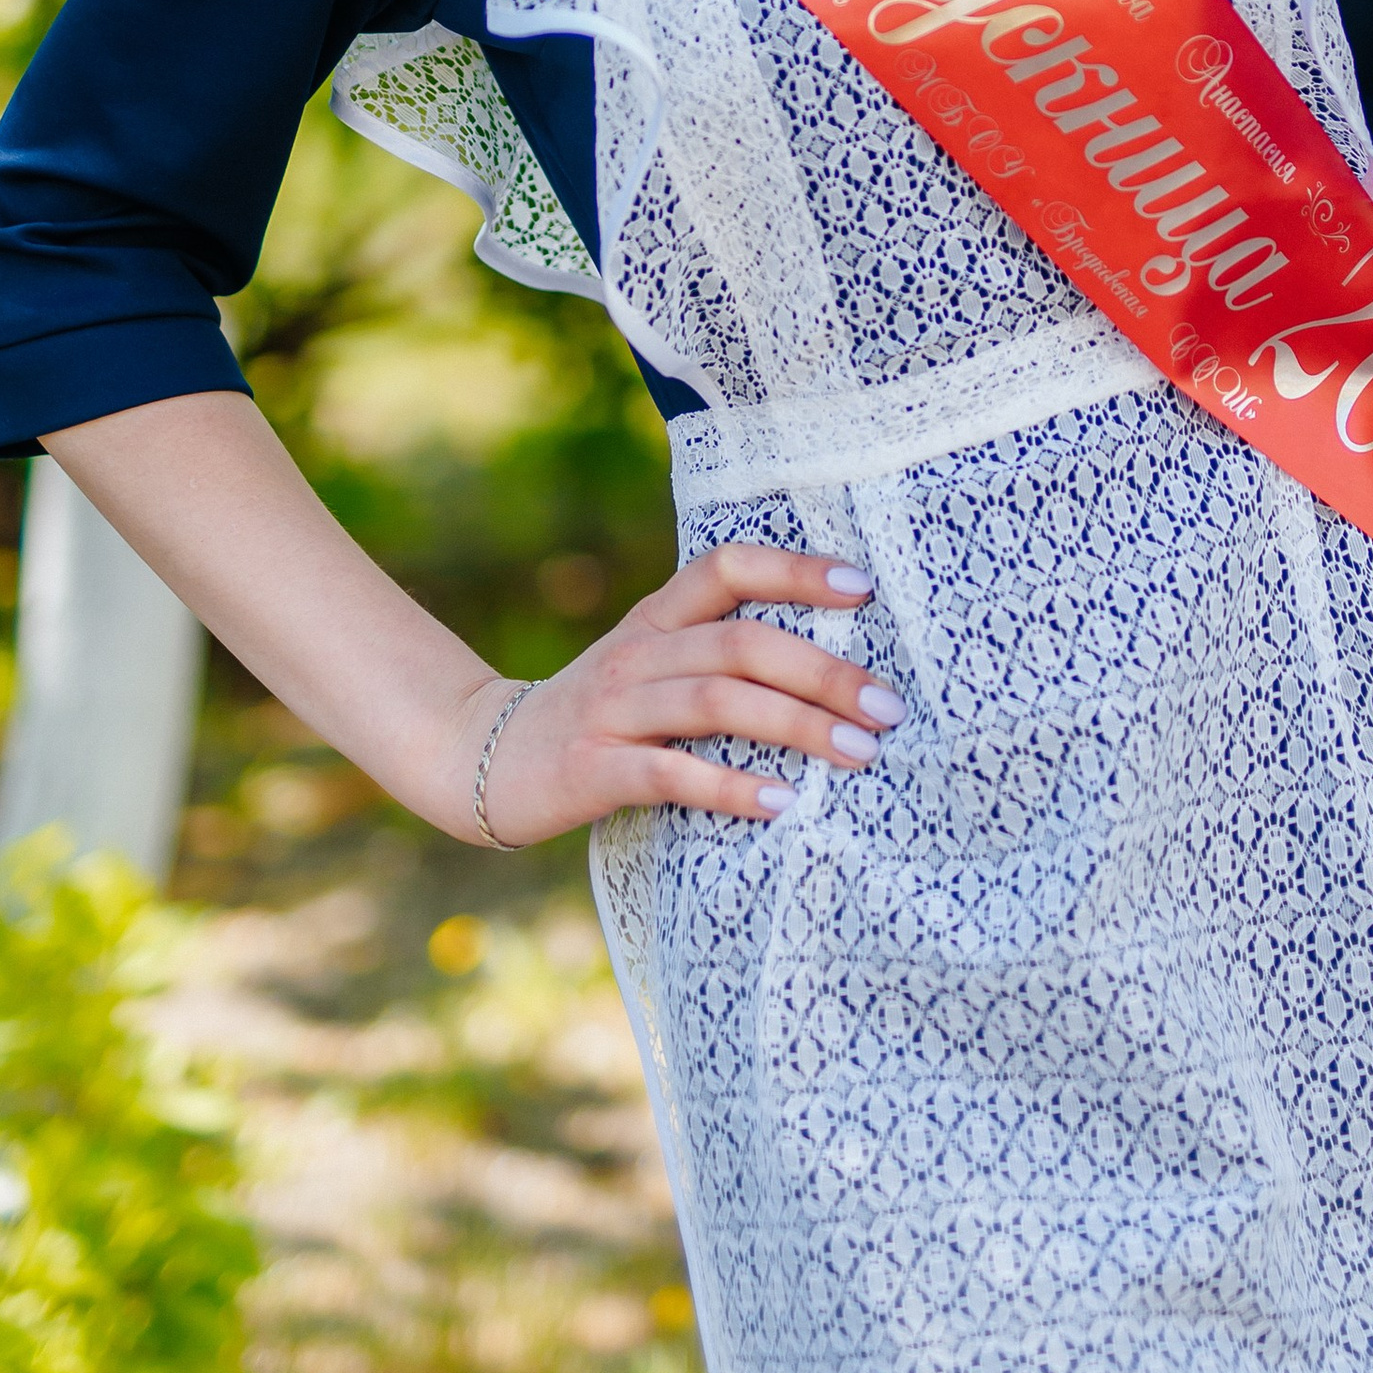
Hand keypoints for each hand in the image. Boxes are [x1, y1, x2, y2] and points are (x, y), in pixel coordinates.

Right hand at [466, 545, 898, 847]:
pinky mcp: (593, 767)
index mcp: (656, 617)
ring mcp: (612, 709)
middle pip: (741, 643)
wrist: (484, 757)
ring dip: (797, 726)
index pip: (729, 568)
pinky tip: (781, 804)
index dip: (795, 570)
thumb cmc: (600, 715)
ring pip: (715, 702)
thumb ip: (716, 651)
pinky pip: (671, 772)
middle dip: (823, 672)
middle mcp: (637, 652)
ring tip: (859, 753)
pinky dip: (730, 786)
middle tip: (888, 707)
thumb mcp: (650, 664)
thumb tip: (834, 662)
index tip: (863, 590)